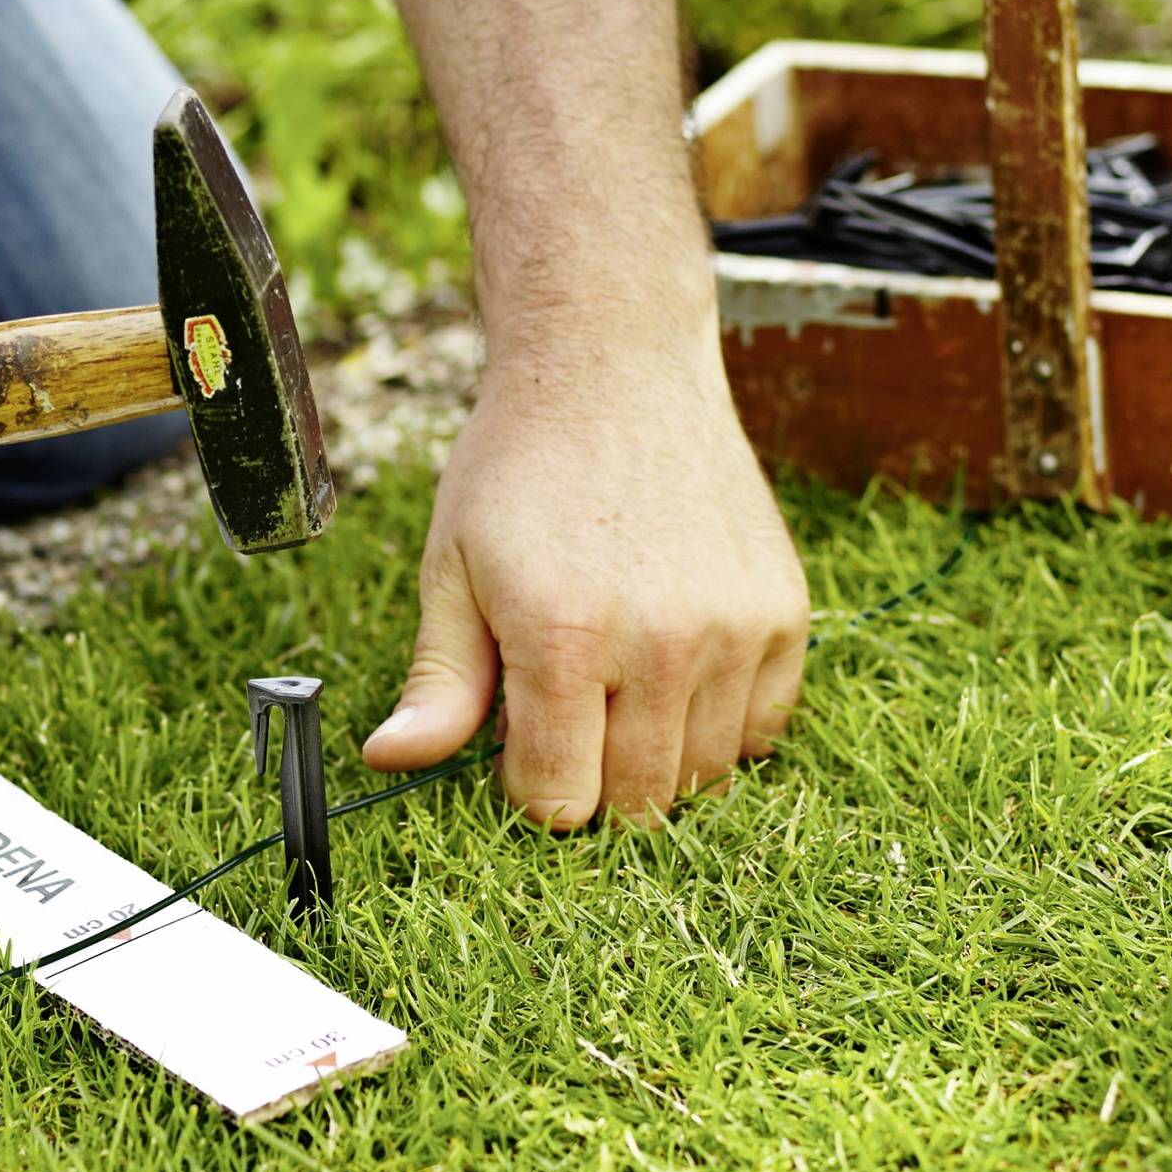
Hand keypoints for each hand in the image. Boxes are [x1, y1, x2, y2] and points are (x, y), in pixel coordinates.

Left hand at [359, 328, 807, 826]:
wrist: (614, 367)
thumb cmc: (517, 471)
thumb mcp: (452, 569)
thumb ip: (438, 681)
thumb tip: (385, 763)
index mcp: (563, 639)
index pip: (558, 801)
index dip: (527, 788)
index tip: (516, 738)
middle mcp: (661, 643)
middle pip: (636, 805)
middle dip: (591, 781)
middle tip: (566, 711)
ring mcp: (734, 630)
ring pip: (703, 777)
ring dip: (656, 758)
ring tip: (617, 684)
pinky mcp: (786, 612)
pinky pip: (763, 730)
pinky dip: (720, 726)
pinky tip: (675, 673)